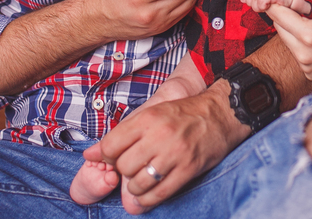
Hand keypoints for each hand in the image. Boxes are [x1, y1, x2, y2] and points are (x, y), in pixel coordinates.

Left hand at [84, 82, 247, 213]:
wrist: (221, 114)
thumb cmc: (184, 113)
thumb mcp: (153, 113)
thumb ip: (123, 133)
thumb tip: (90, 154)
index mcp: (148, 118)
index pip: (111, 144)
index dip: (105, 156)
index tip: (109, 159)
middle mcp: (159, 135)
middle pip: (124, 166)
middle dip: (123, 171)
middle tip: (131, 167)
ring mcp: (175, 154)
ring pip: (138, 183)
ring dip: (135, 187)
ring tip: (140, 180)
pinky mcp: (188, 169)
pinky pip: (159, 193)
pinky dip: (148, 199)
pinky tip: (147, 195)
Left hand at [266, 0, 311, 82]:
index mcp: (309, 36)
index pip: (276, 13)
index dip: (277, 0)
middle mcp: (303, 55)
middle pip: (278, 27)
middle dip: (285, 13)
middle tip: (302, 6)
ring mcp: (306, 67)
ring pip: (286, 40)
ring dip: (293, 28)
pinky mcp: (310, 74)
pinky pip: (297, 53)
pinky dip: (301, 43)